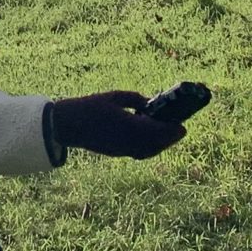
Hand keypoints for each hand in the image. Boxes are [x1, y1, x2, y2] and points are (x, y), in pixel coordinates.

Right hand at [47, 90, 184, 158]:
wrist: (68, 125)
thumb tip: (150, 103)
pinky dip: (149, 148)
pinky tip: (150, 139)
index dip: (172, 130)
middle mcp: (128, 141)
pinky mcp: (116, 153)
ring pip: (148, 151)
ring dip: (160, 144)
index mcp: (128, 126)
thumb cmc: (90, 106)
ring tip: (167, 134)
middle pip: (156, 144)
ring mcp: (121, 150)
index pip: (158, 132)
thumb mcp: (115, 97)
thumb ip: (136, 100)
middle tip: (179, 130)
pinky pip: (139, 153)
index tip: (183, 126)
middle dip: (170, 138)